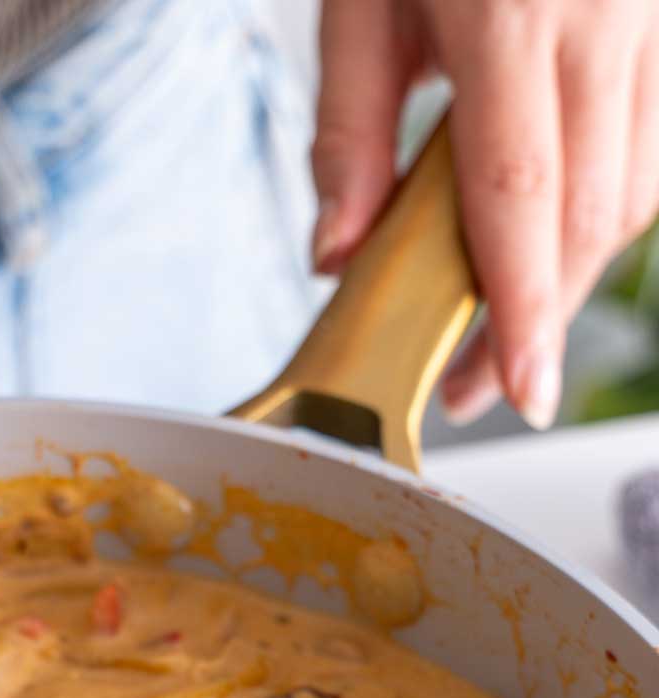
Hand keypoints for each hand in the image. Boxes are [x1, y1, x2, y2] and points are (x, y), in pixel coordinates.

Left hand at [312, 0, 658, 428]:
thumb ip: (348, 130)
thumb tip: (338, 256)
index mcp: (512, 13)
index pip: (521, 199)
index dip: (520, 310)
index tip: (516, 392)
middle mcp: (603, 14)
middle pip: (588, 214)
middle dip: (540, 318)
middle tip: (484, 386)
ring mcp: (651, 12)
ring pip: (634, 185)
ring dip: (576, 274)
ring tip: (511, 327)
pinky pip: (652, 138)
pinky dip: (605, 206)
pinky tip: (554, 239)